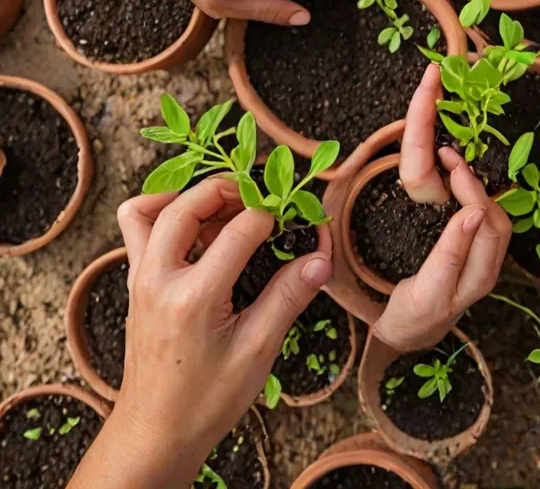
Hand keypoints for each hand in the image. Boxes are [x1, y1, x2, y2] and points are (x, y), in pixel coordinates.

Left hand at [71, 180, 332, 487]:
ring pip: (152, 210)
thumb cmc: (206, 400)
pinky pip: (139, 231)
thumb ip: (288, 297)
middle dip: (229, 188)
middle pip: (188, 204)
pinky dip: (165, 215)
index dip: (276, 215)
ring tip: (225, 206)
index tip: (298, 217)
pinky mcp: (136, 284)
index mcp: (194, 296)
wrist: (154, 433)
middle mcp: (158, 279)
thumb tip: (321, 260)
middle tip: (261, 197)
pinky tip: (198, 229)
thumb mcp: (257, 351)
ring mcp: (140, 280)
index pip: (240, 228)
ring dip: (189, 196)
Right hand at [371, 66, 511, 351]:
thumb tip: (321, 234)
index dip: (458, 238)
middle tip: (450, 157)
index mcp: (429, 301)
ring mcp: (484, 278)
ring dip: (481, 191)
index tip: (464, 209)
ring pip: (498, 230)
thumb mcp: (364, 294)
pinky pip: (498, 228)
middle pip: (487, 239)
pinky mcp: (491, 263)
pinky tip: (463, 174)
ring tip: (453, 159)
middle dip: (475, 194)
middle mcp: (464, 292)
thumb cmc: (386, 306)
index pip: (449, 266)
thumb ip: (344, 265)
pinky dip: (487, 197)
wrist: (416, 333)